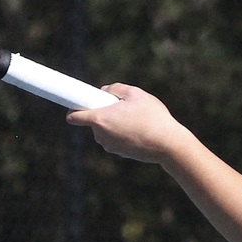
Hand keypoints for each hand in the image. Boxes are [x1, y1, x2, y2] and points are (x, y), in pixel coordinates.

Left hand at [65, 85, 187, 164]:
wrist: (168, 145)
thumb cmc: (153, 117)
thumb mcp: (136, 93)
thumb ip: (116, 88)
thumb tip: (105, 90)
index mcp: (100, 119)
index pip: (74, 116)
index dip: (73, 107)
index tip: (75, 101)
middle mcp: (101, 135)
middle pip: (93, 120)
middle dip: (103, 112)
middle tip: (121, 106)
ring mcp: (110, 146)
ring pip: (105, 130)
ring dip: (113, 123)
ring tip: (135, 118)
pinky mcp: (120, 153)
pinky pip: (115, 138)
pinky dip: (122, 133)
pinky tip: (139, 129)